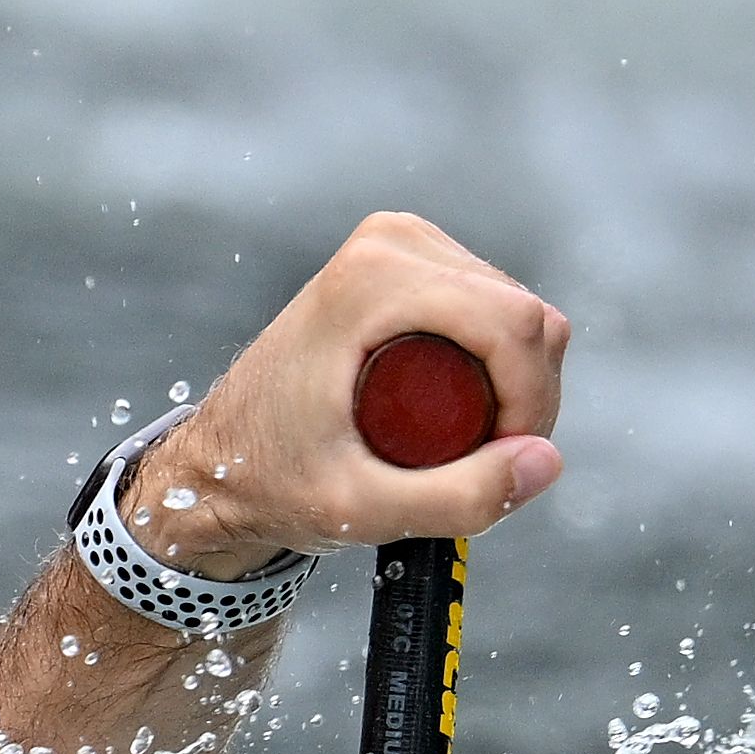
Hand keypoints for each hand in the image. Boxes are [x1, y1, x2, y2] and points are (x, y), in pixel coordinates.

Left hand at [134, 210, 570, 571]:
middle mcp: (391, 244)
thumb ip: (455, 498)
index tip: (503, 464)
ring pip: (519, 317)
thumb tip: (544, 461)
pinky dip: (493, 371)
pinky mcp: (412, 266)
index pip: (512, 324)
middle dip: (523, 401)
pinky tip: (450, 416)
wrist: (210, 469)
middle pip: (524, 318)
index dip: (530, 402)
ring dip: (511, 390)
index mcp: (372, 279)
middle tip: (478, 469)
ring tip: (453, 450)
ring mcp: (402, 248)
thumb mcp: (357, 509)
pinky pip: (496, 315)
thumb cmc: (267, 484)